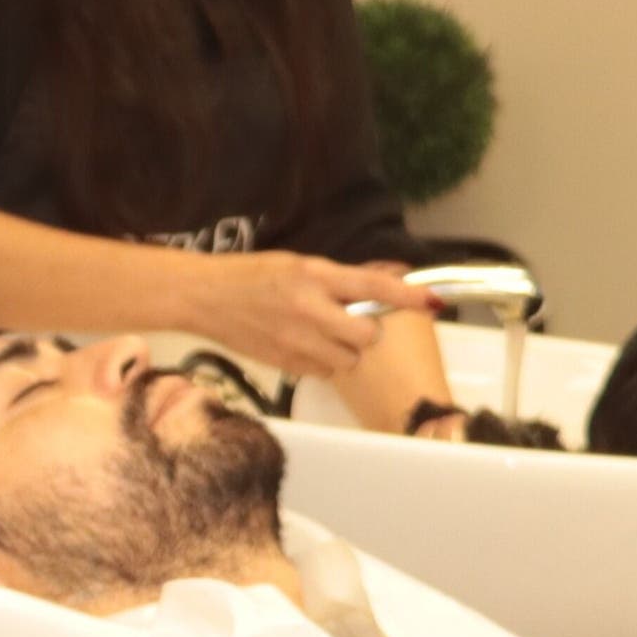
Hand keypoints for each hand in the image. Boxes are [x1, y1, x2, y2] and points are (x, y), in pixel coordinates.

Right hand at [189, 254, 430, 379]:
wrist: (204, 297)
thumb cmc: (250, 276)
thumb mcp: (297, 265)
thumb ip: (339, 279)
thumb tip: (383, 282)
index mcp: (312, 276)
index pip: (372, 287)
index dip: (407, 295)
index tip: (432, 300)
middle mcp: (308, 309)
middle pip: (367, 335)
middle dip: (366, 330)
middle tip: (349, 321)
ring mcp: (296, 340)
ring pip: (349, 359)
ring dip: (345, 349)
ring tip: (322, 334)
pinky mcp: (285, 364)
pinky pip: (325, 371)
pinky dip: (323, 362)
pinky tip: (304, 345)